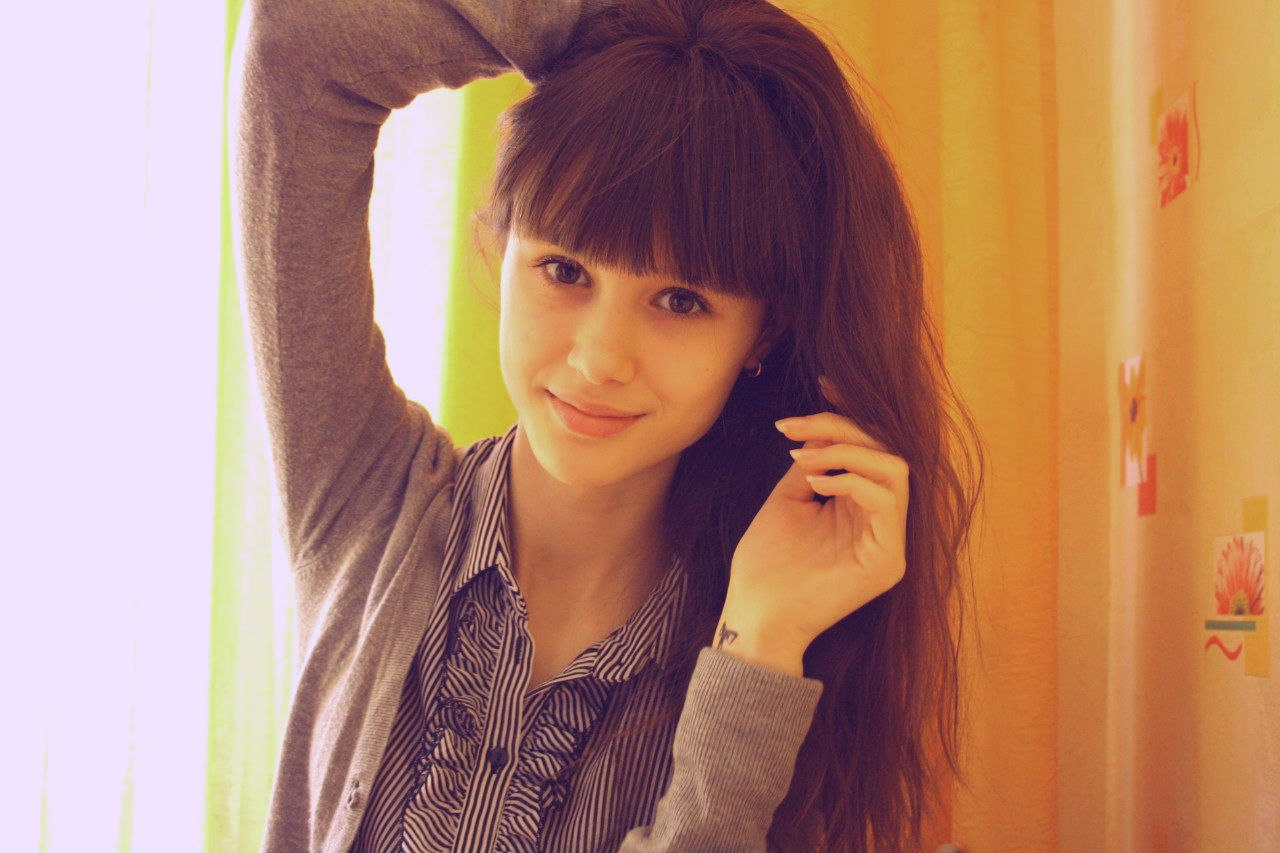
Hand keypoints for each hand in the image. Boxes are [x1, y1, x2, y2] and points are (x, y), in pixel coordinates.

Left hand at [716, 378, 909, 662]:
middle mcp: (882, 523)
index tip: (824, 385)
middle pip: (885, 451)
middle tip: (795, 427)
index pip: (871, 450)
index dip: (852, 414)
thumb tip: (821, 433)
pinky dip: (852, 478)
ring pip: (895, 468)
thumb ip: (813, 465)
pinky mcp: (889, 559)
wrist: (755, 614)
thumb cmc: (765, 565)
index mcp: (860, 509)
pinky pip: (889, 499)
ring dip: (847, 450)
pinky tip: (815, 480)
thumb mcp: (788, 500)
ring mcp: (890, 542)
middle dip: (839, 428)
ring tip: (804, 456)